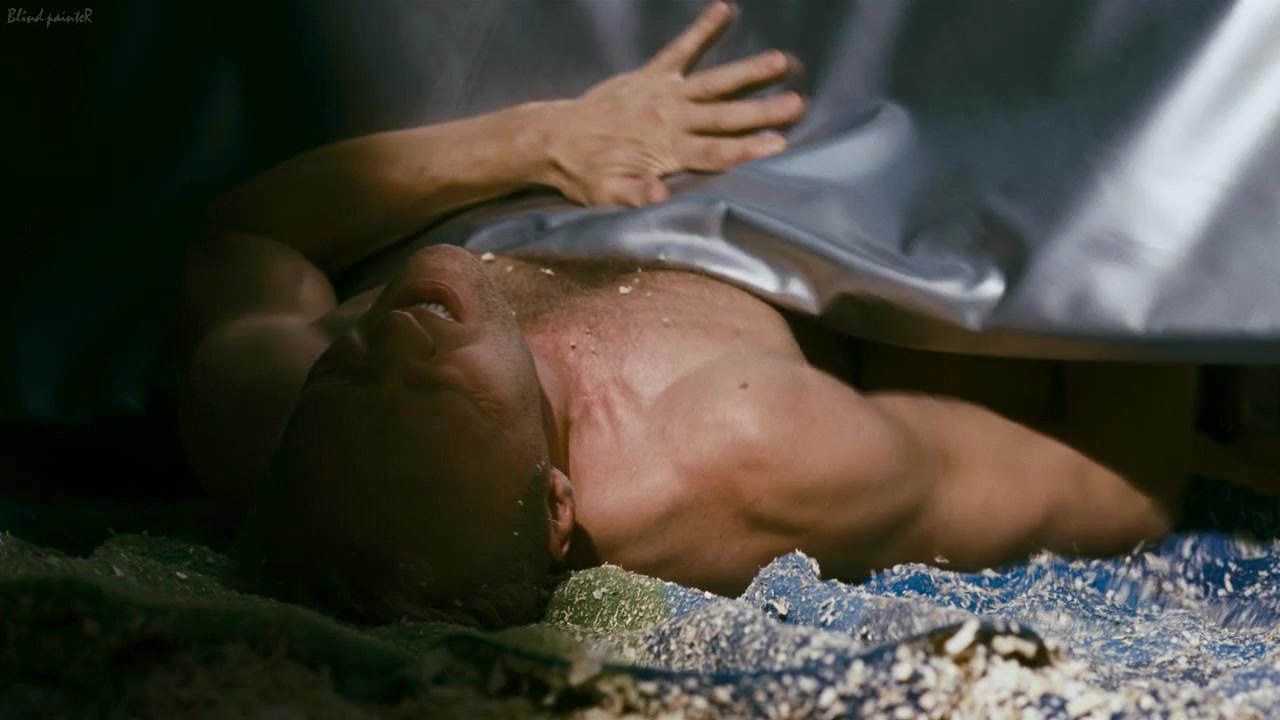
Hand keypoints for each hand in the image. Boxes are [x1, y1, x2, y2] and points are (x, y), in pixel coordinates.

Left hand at [542, 1, 804, 206]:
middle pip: (724, 117)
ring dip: (747, 72)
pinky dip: (702, 30)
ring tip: (780, 60)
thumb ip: (635, 194)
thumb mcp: (606, 194)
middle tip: (798, 103)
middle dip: (762, 111)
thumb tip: (662, 197)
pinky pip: (680, 49)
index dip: (746, 149)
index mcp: (666, 151)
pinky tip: (724, 8)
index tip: (778, 143)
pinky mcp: (652, 75)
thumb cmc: (586, 173)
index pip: (714, 153)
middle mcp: (671, 119)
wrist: (555, 138)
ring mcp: (664, 93)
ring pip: (714, 83)